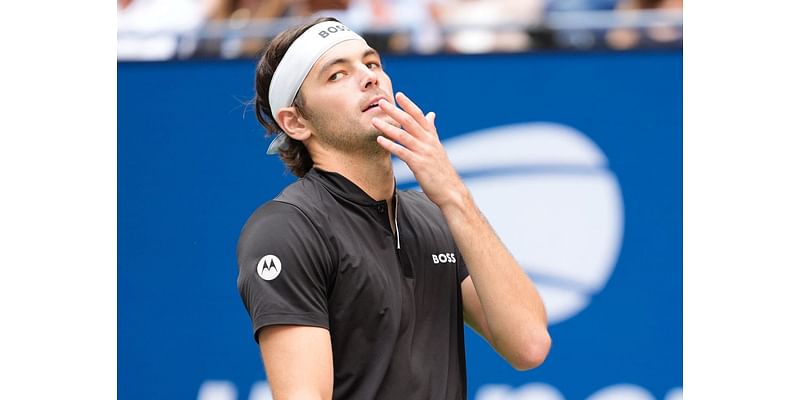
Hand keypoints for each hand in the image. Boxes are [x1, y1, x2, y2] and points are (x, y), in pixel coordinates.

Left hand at [372, 92, 467, 210]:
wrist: (450, 190)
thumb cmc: (441, 170)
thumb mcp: (438, 147)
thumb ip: (432, 130)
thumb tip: (431, 114)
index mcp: (432, 137)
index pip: (420, 116)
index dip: (409, 105)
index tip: (399, 95)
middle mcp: (429, 142)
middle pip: (410, 122)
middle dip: (394, 111)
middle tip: (381, 102)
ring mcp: (424, 153)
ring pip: (403, 135)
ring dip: (388, 127)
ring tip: (375, 120)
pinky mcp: (419, 164)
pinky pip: (402, 152)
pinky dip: (390, 145)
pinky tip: (380, 140)